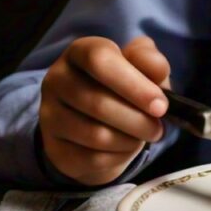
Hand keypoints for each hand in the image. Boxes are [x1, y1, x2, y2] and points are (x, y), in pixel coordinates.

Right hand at [39, 35, 170, 185]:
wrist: (103, 120)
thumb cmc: (125, 85)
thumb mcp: (142, 65)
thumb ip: (150, 60)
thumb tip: (158, 70)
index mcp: (80, 51)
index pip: (100, 59)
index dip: (133, 83)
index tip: (160, 105)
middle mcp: (57, 78)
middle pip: (98, 102)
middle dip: (137, 119)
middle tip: (158, 127)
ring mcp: (50, 114)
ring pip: (95, 134)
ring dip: (130, 139)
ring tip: (145, 135)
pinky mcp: (53, 148)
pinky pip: (90, 158)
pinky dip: (117, 156)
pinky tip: (126, 148)